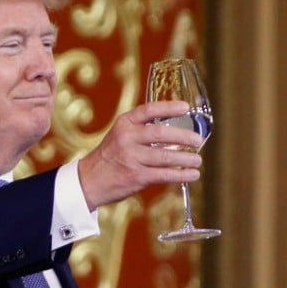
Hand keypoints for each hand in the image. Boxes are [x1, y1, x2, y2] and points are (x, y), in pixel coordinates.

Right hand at [77, 100, 203, 209]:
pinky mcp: (135, 176)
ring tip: (197, 160)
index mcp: (124, 123)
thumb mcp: (122, 136)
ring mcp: (130, 158)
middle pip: (161, 134)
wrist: (89, 180)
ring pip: (165, 157)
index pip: (149, 110)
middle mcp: (126, 138)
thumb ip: (145, 132)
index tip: (186, 107)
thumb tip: (178, 136)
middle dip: (184, 137)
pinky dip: (181, 175)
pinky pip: (164, 175)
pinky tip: (192, 175)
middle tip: (197, 140)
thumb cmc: (111, 156)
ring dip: (186, 159)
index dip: (169, 107)